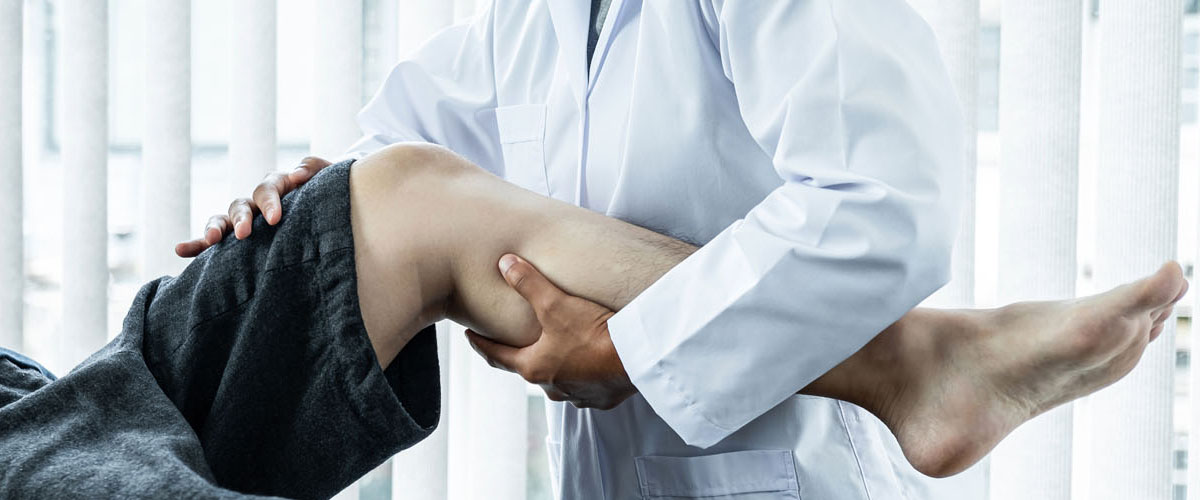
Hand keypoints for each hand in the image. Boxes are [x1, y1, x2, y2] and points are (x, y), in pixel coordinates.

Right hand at [175, 156, 332, 256]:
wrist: (331, 202)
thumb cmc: (331, 191)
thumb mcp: (329, 176)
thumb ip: (316, 169)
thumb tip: (298, 171)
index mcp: (279, 186)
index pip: (269, 188)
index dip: (270, 201)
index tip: (275, 219)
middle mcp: (258, 200)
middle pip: (242, 204)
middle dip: (241, 219)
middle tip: (244, 234)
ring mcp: (247, 218)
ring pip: (224, 219)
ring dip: (215, 228)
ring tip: (211, 239)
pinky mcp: (238, 236)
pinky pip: (214, 240)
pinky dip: (197, 244)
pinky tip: (181, 250)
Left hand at [466, 254, 636, 409]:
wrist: (636, 358)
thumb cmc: (593, 333)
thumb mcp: (555, 303)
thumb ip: (528, 283)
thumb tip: (504, 263)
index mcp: (534, 367)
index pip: (497, 356)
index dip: (481, 344)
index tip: (471, 336)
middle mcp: (552, 387)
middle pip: (530, 368)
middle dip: (524, 354)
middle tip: (519, 340)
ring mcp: (578, 396)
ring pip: (560, 380)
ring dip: (558, 366)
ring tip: (560, 350)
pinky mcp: (602, 398)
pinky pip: (587, 387)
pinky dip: (586, 375)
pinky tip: (593, 363)